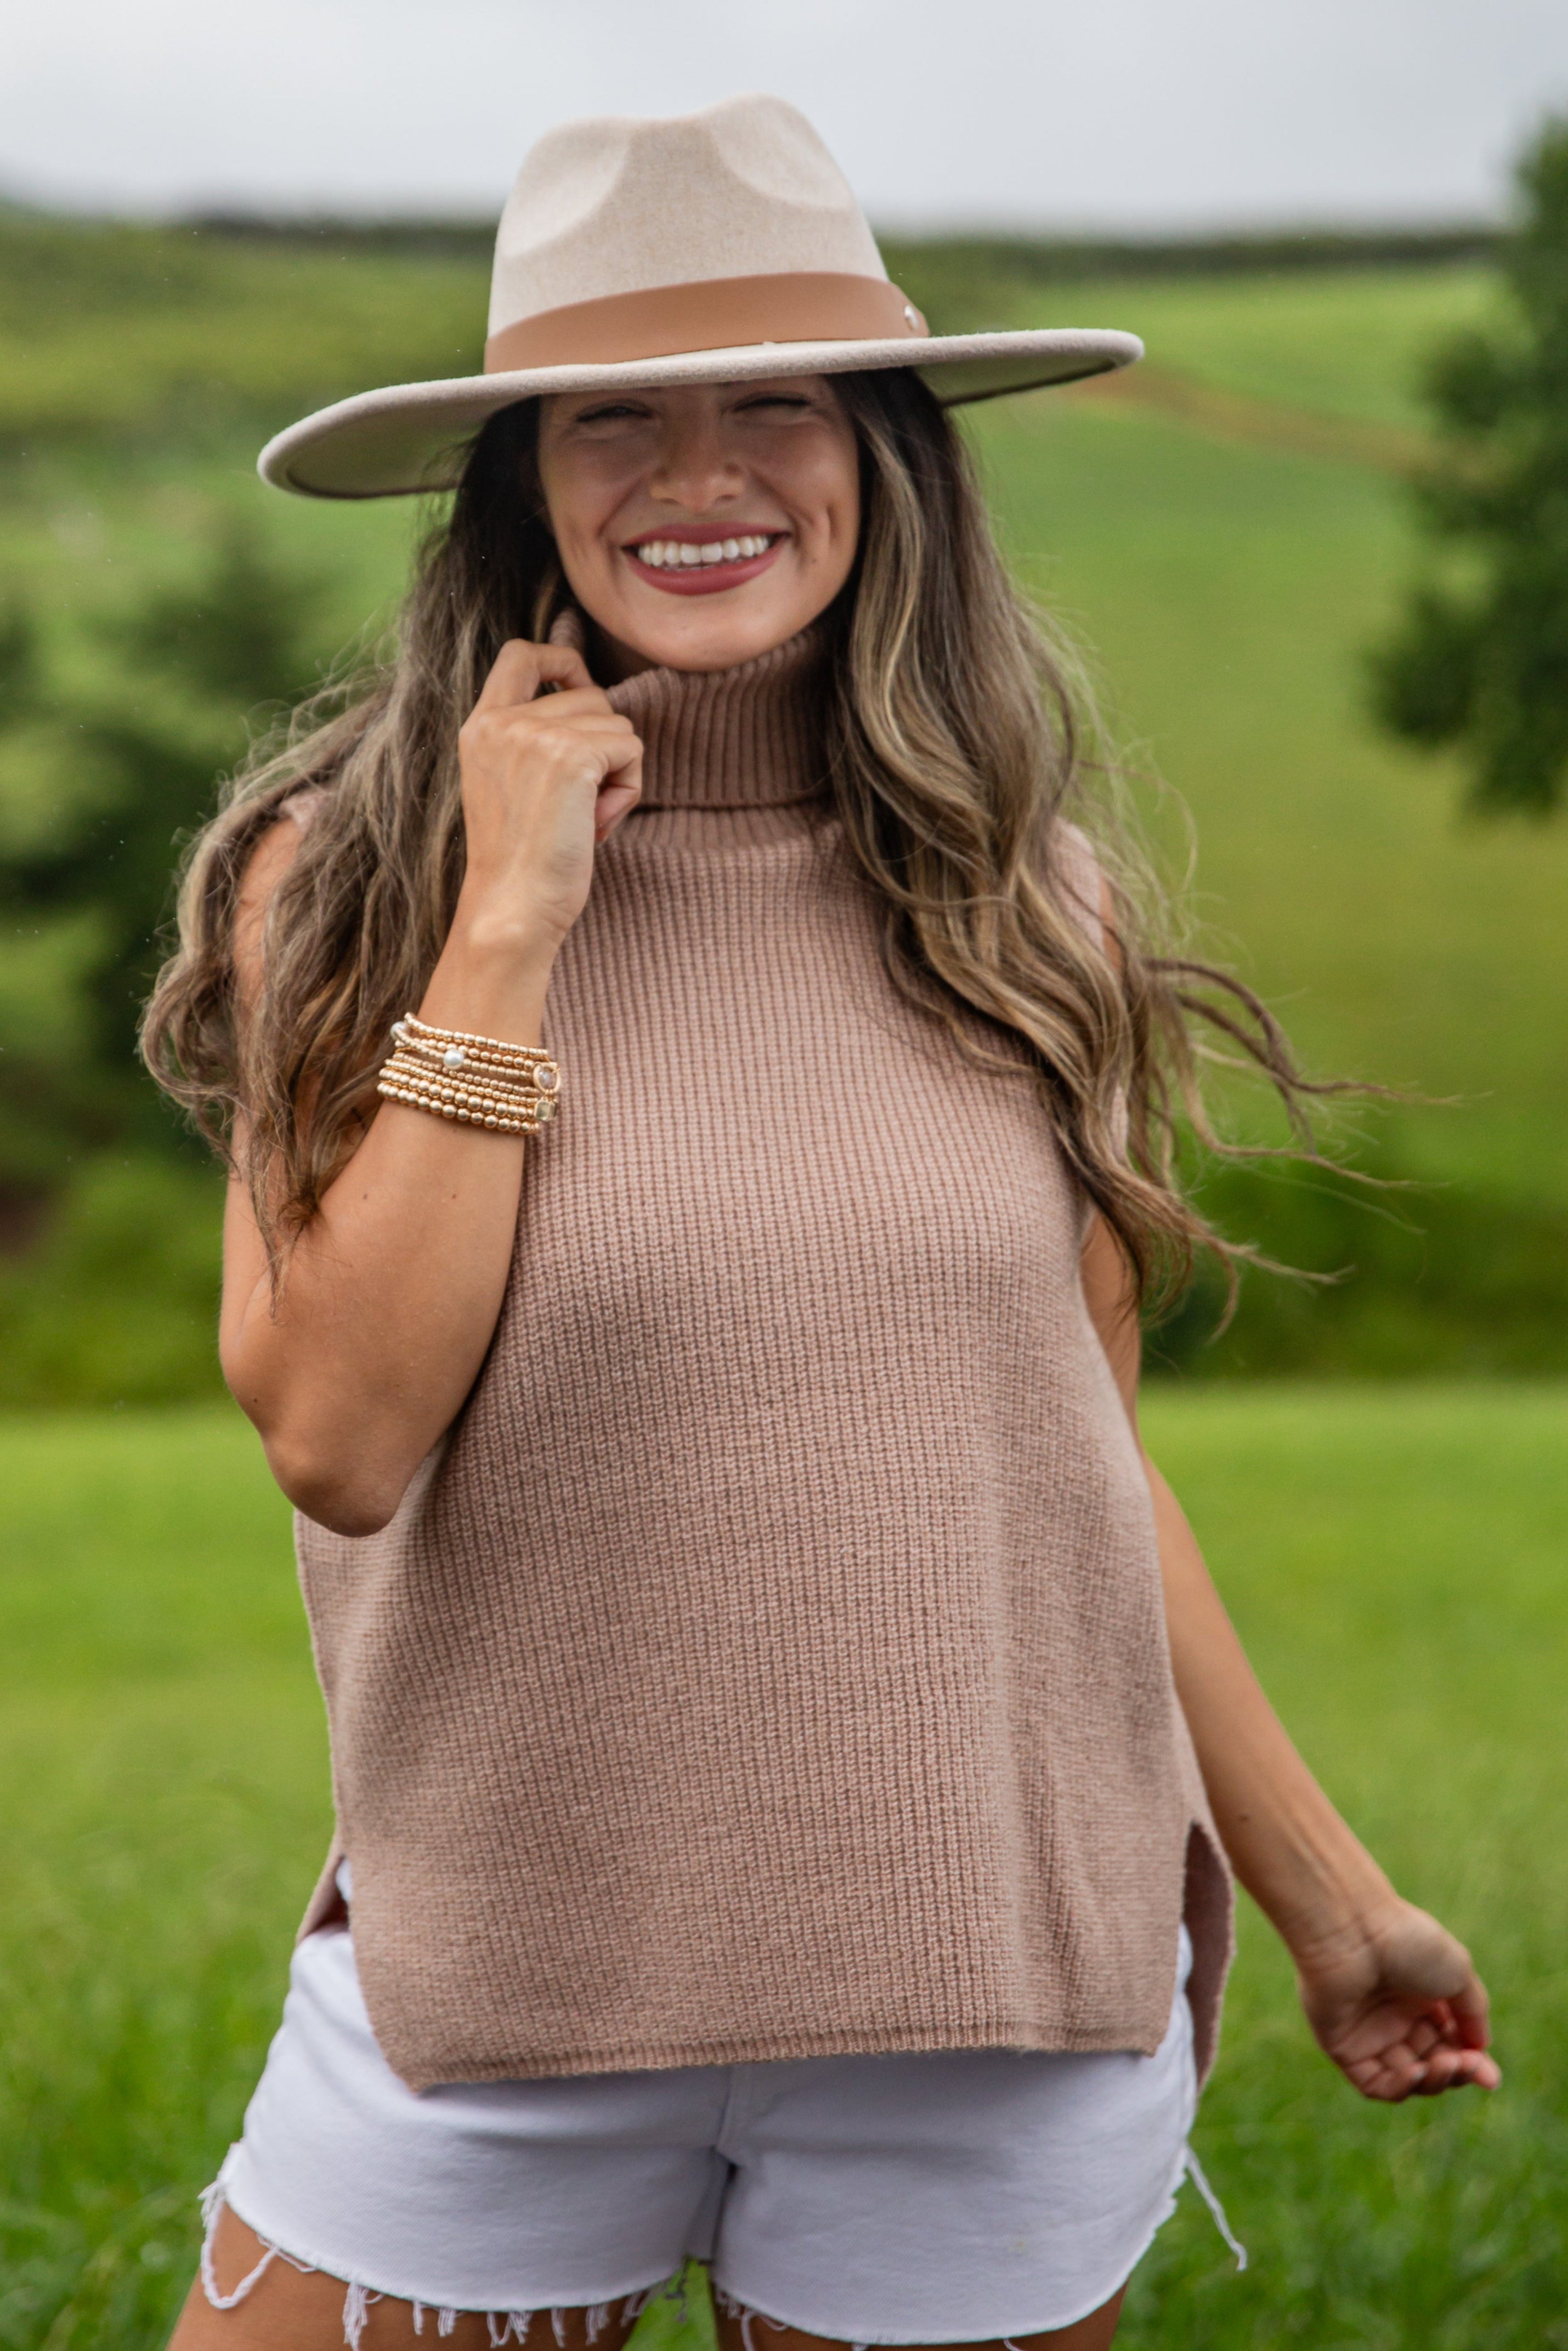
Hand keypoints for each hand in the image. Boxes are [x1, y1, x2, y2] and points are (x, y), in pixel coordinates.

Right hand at [453, 639, 642, 957]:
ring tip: (584, 819)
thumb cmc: (522, 863)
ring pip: (618, 725)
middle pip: (591, 696)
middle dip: (603, 747)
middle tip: (579, 806)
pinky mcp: (571, 755)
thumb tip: (598, 702)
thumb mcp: (514, 786)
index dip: (563, 658)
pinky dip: (628, 790)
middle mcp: (503, 721)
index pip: (520, 654)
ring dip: (618, 773)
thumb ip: (538, 741)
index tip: (580, 684)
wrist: (512, 909)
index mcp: (481, 727)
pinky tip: (597, 825)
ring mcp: (535, 734)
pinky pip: (631, 750)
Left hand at [1295, 1897, 1500, 2100]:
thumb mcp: (1457, 1973)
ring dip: (1432, 2081)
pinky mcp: (1341, 2046)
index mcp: (1419, 1995)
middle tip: (1469, 2065)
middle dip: (1456, 2072)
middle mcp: (1393, 2015)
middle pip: (1431, 2062)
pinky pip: (1374, 2082)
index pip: (1450, 2042)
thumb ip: (1473, 2013)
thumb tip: (1481, 2049)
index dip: (1472, 2062)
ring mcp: (1367, 2032)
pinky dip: (1399, 2087)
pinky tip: (1416, 2072)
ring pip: (1406, 2078)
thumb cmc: (1407, 1943)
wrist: (1354, 1930)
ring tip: (1445, 2064)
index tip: (1490, 2077)